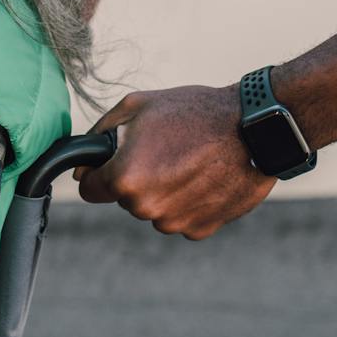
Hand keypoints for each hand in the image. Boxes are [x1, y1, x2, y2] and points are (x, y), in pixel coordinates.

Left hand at [73, 85, 275, 238]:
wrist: (255, 128)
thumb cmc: (196, 112)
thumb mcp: (137, 106)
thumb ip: (99, 136)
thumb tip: (82, 166)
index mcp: (125, 179)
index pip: (89, 190)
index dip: (99, 173)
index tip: (113, 163)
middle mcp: (147, 207)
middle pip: (125, 199)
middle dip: (137, 178)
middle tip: (165, 151)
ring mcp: (175, 222)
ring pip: (155, 210)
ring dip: (165, 192)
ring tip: (190, 161)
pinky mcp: (201, 230)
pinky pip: (183, 218)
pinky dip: (190, 203)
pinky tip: (206, 178)